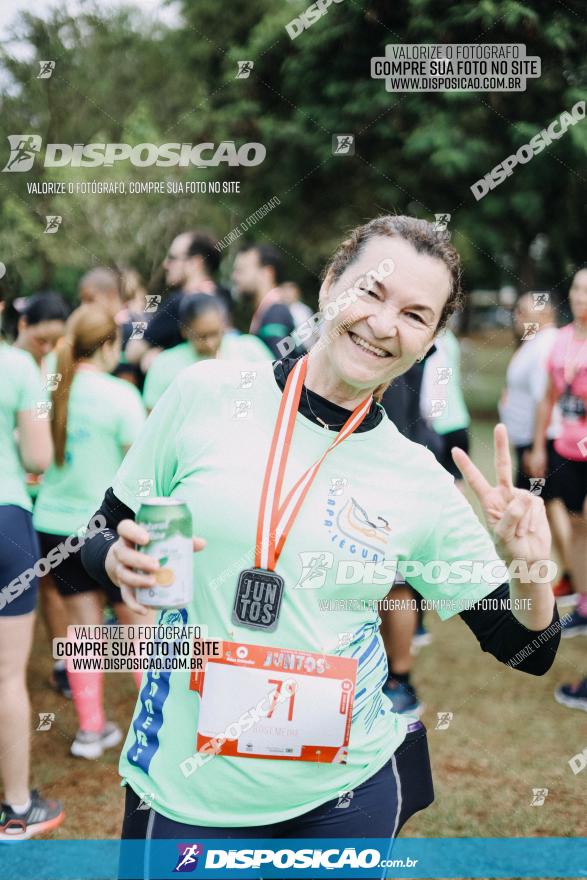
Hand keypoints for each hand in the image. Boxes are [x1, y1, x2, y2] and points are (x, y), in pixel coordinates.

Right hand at [106, 518, 205, 614]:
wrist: (128, 562)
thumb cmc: (150, 547)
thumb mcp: (161, 540)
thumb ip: (179, 540)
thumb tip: (202, 543)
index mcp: (130, 535)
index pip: (125, 528)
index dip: (133, 532)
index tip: (146, 539)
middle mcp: (122, 551)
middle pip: (123, 554)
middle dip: (139, 560)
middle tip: (156, 565)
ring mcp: (120, 568)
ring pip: (123, 574)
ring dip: (137, 580)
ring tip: (154, 583)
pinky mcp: (123, 585)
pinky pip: (126, 595)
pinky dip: (134, 604)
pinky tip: (145, 610)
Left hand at [451, 423, 550, 566]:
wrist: (528, 560)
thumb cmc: (509, 550)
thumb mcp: (502, 535)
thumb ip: (509, 516)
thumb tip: (522, 498)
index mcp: (489, 501)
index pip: (475, 480)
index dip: (466, 466)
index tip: (454, 450)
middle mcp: (504, 495)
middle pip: (503, 466)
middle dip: (502, 445)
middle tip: (499, 426)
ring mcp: (521, 498)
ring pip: (523, 499)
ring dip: (523, 521)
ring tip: (519, 534)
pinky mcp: (535, 503)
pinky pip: (534, 506)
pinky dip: (532, 521)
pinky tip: (530, 531)